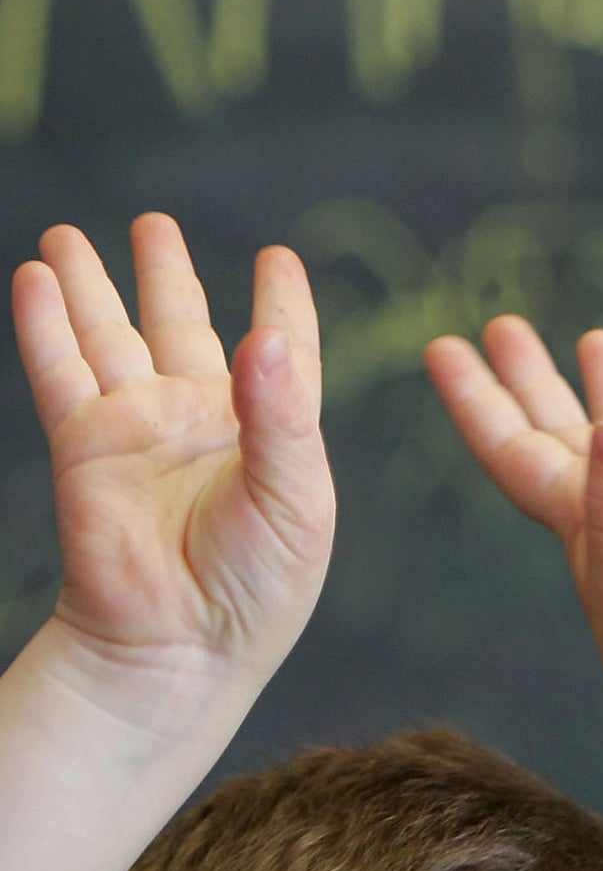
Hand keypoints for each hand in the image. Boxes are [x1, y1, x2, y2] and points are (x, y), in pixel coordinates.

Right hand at [0, 215, 330, 870]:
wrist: (181, 649)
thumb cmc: (258, 586)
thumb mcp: (296, 496)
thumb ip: (282, 414)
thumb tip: (266, 336)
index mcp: (272, 429)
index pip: (281, 350)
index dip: (281, 304)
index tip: (278, 258)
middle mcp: (203, 422)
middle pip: (181, 327)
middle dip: (164, 275)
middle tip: (153, 221)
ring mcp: (139, 432)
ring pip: (112, 338)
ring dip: (92, 286)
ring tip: (68, 234)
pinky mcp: (86, 449)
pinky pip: (64, 372)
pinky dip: (50, 324)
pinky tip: (39, 278)